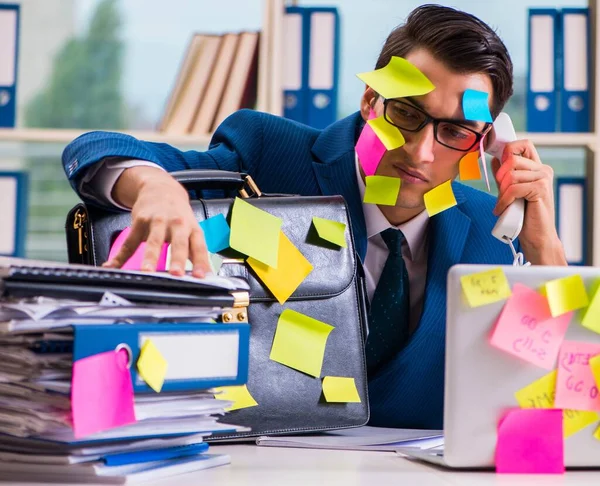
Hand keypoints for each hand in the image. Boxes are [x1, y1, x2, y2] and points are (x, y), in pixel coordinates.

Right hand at [102, 167, 210, 276]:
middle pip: (178, 243)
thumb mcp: (191, 230)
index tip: (201, 276)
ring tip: (146, 271)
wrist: (161, 189)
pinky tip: (112, 266)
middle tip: (176, 274)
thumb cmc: (178, 215)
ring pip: (153, 241)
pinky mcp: (140, 221)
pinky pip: (129, 242)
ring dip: (150, 257)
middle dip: (177, 259)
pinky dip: (119, 256)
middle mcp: (177, 224)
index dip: (200, 262)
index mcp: (192, 228)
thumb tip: (202, 276)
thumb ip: (194, 252)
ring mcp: (158, 221)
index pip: (199, 247)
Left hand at [491, 140, 566, 264]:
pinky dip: (504, 200)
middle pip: (512, 159)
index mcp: (537, 168)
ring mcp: (543, 178)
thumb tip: (494, 158)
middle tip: (501, 193)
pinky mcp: (540, 189)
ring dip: (502, 192)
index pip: (523, 144)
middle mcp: (542, 170)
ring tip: (503, 204)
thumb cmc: (524, 216)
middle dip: (500, 177)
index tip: (497, 162)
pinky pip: (513, 188)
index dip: (508, 149)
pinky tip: (502, 209)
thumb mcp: (510, 191)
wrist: (536, 237)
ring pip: (511, 175)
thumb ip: (504, 175)